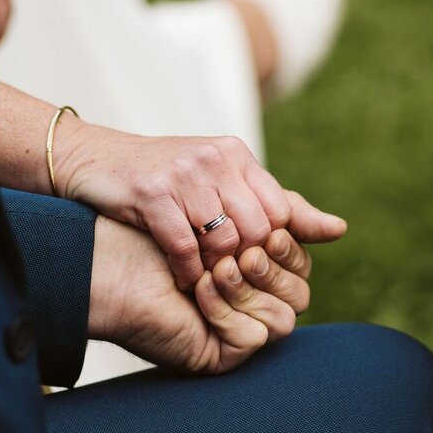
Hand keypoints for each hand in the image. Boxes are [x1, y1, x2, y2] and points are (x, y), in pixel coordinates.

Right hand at [58, 127, 346, 289]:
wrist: (94, 159)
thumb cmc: (162, 178)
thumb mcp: (221, 183)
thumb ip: (278, 206)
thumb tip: (338, 230)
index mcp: (236, 155)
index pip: (280, 214)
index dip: (268, 248)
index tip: (244, 263)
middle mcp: (215, 159)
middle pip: (255, 231)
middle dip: (241, 262)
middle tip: (223, 276)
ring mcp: (183, 174)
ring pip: (223, 240)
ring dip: (213, 269)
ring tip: (203, 277)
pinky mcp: (152, 192)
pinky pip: (185, 246)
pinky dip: (187, 271)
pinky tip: (182, 276)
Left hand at [89, 211, 332, 373]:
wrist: (111, 260)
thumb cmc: (165, 231)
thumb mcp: (224, 213)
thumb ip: (278, 214)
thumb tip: (341, 228)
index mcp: (261, 272)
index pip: (301, 263)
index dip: (288, 244)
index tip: (268, 226)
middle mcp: (257, 303)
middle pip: (301, 291)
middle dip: (273, 265)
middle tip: (244, 249)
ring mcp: (243, 329)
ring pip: (285, 317)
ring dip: (250, 287)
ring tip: (217, 268)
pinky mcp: (224, 351)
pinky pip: (253, 337)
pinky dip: (228, 311)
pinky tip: (199, 290)